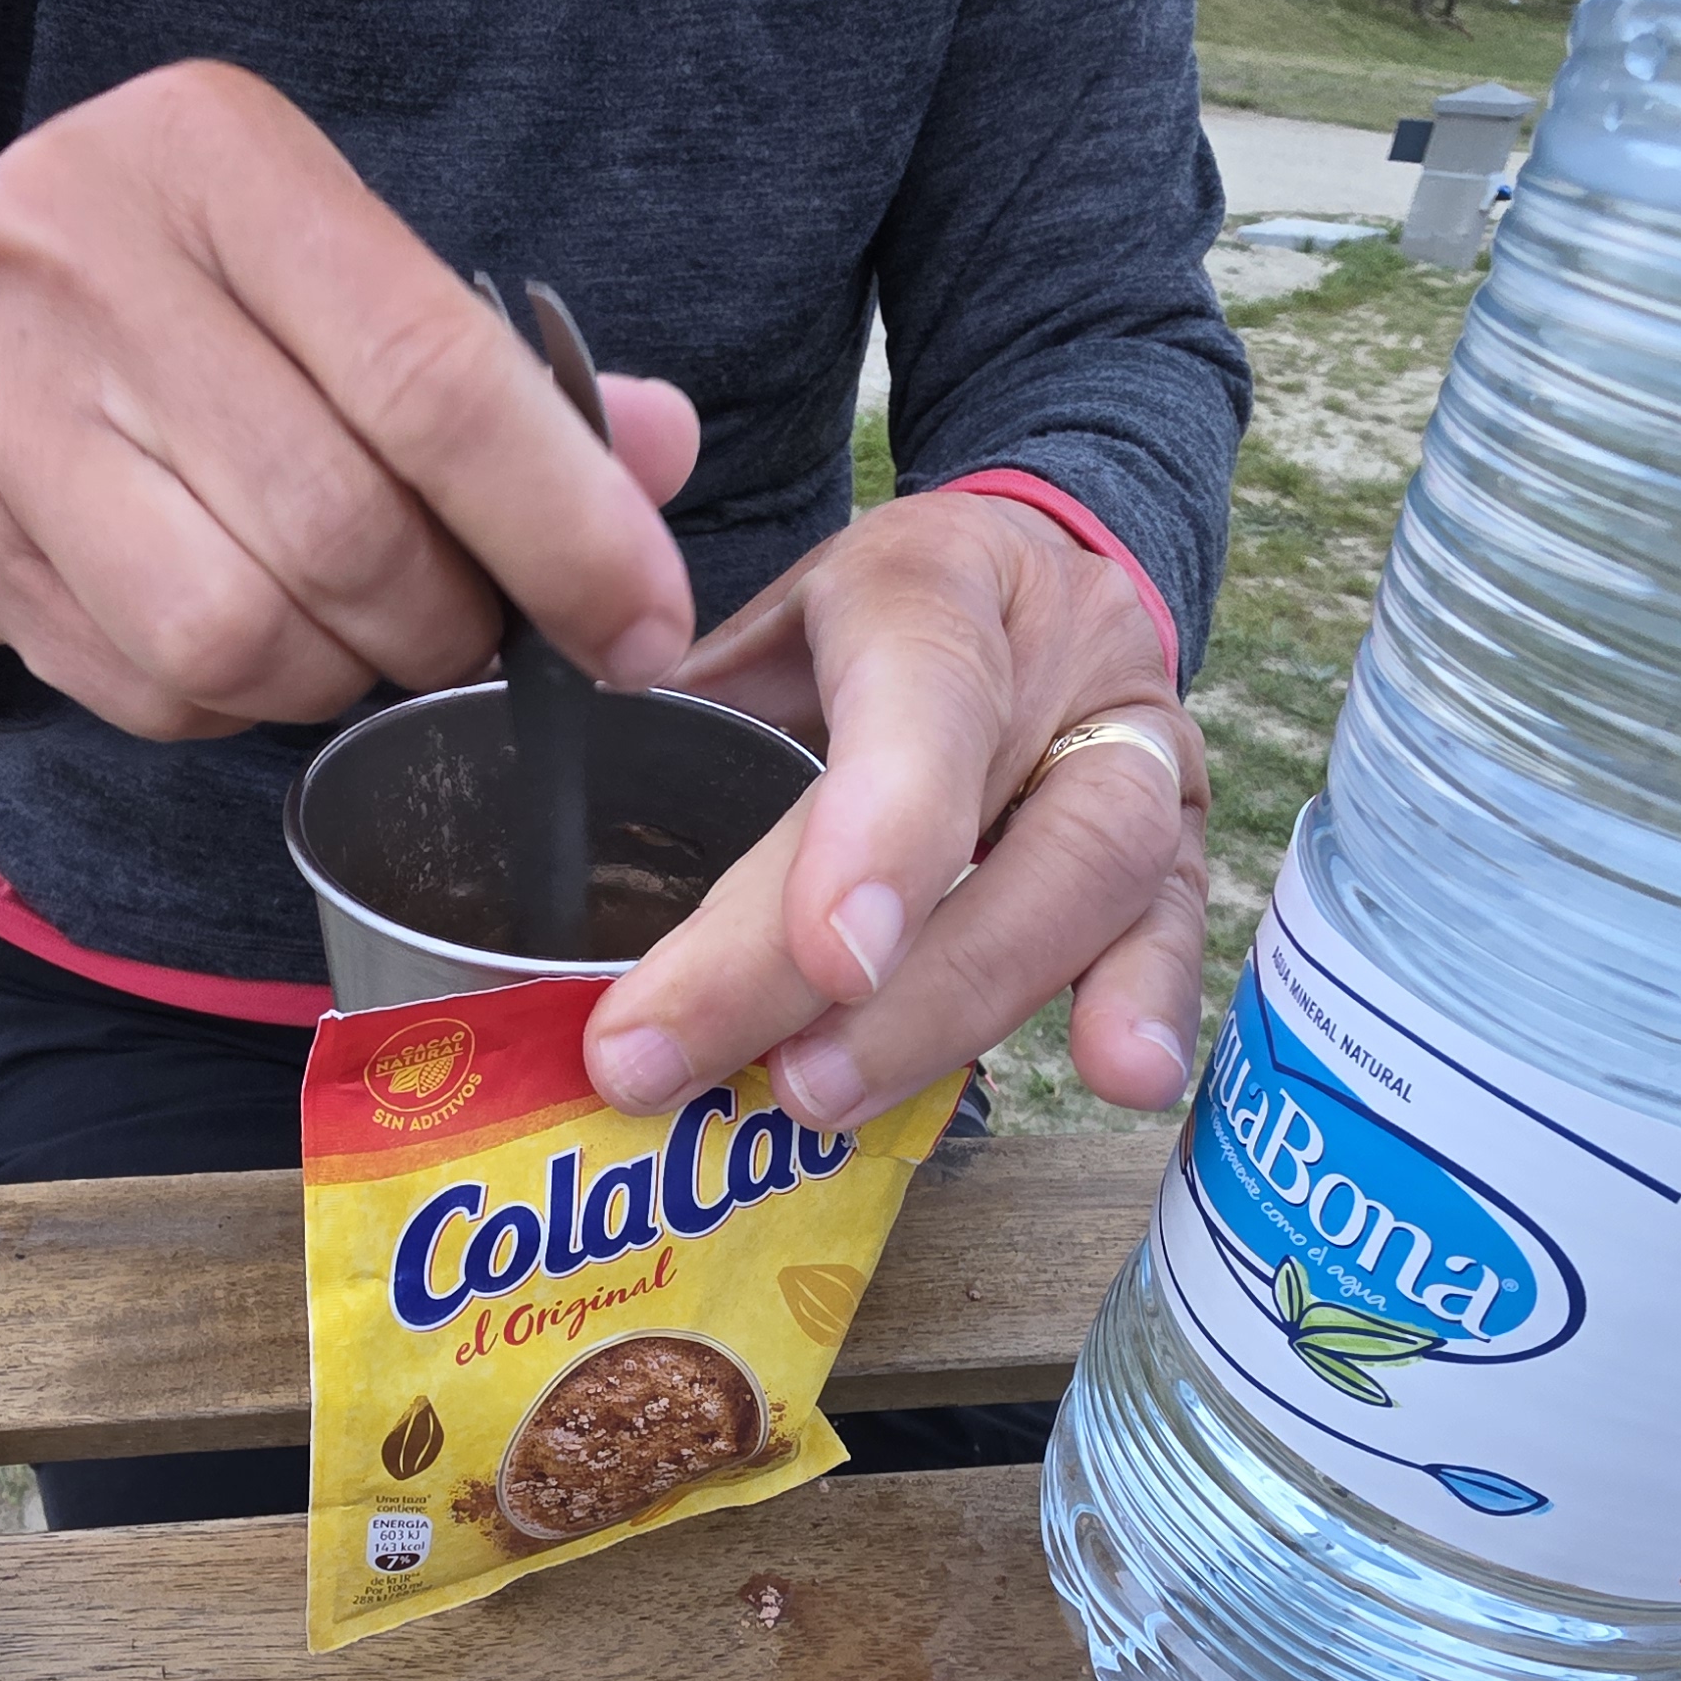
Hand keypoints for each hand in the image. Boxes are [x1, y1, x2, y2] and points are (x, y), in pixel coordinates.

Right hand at [0, 60, 701, 739]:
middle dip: (447, 621)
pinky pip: (149, 690)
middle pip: (338, 527)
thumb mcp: (335, 266)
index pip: (431, 376)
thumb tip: (659, 459)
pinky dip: (234, 704)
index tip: (641, 627)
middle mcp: (82, 259)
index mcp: (214, 158)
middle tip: (475, 630)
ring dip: (339, 676)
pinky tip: (246, 642)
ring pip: (233, 632)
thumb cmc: (188, 296)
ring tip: (358, 635)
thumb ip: (499, 371)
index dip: (564, 530)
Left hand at [584, 491, 1208, 1128]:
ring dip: (962, 1012)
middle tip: (750, 1083)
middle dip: (870, 982)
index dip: (881, 828)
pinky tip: (1116, 1076)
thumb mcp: (755, 623)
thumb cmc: (851, 630)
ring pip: (1090, 880)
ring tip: (832, 1102)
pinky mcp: (1179, 835)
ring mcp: (1135, 748)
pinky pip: (1175, 923)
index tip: (826, 960)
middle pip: (993, 822)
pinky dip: (1146, 1001)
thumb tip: (501, 826)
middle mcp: (1056, 655)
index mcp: (930, 578)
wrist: (1019, 579)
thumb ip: (660, 708)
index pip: (919, 688)